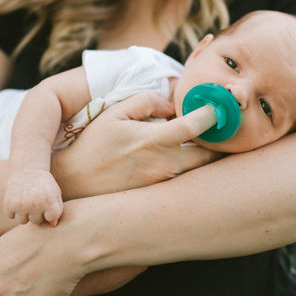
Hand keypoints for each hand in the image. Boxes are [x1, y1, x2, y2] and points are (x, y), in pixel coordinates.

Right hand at [3, 168, 62, 224]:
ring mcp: (21, 205)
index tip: (47, 202)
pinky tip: (17, 199)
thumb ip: (58, 210)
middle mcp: (35, 204)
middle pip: (36, 221)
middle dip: (36, 213)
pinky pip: (11, 216)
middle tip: (35, 200)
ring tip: (26, 201)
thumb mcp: (55, 193)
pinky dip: (13, 210)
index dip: (49, 212)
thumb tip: (53, 225)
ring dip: (24, 213)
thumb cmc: (44, 183)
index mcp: (49, 201)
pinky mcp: (9, 204)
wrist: (26, 168)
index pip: (51, 219)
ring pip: (23, 221)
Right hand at [53, 92, 219, 198]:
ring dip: (207, 154)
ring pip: (201, 169)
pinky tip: (186, 156)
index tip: (219, 105)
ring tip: (204, 140)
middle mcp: (164, 164)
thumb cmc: (94, 145)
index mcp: (153, 140)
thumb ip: (146, 101)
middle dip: (218, 140)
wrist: (75, 183)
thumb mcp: (114, 113)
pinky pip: (187, 179)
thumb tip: (172, 106)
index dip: (212, 114)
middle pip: (210, 154)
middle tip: (220, 127)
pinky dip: (193, 166)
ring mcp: (165, 182)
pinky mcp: (162, 194)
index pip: (195, 126)